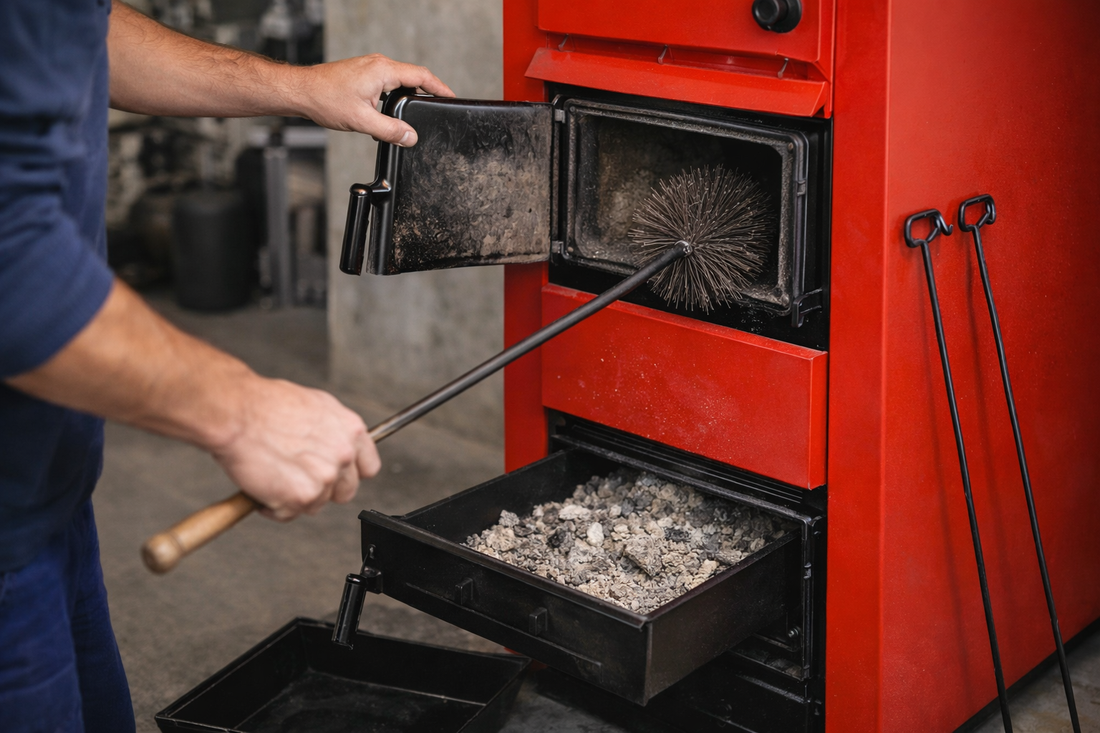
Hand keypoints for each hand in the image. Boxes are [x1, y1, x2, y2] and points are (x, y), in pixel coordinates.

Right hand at [211, 376, 380, 520]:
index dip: (348, 474)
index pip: (368, 467)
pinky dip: (273, 506)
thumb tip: (334, 444)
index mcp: (351, 430)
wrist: (237, 413)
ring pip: (315, 504)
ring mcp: (324, 478)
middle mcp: (343, 454)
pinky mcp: (302, 496)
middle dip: (321, 489)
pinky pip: (288, 514)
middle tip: (296, 477)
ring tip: (274, 474)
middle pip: (344, 491)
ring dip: (294, 497)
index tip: (336, 476)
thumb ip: (332, 431)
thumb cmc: (265, 405)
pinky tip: (263, 484)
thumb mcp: (315, 406)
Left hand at [295, 54, 454, 145]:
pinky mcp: (362, 73)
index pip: (422, 76)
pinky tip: (391, 110)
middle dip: (428, 91)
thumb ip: (390, 130)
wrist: (301, 92)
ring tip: (418, 110)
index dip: (440, 88)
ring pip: (399, 79)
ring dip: (410, 93)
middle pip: (413, 76)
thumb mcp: (362, 121)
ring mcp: (369, 67)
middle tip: (438, 105)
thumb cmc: (325, 99)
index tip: (451, 98)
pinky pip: (386, 81)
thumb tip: (410, 137)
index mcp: (383, 70)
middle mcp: (378, 64)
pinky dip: (395, 94)